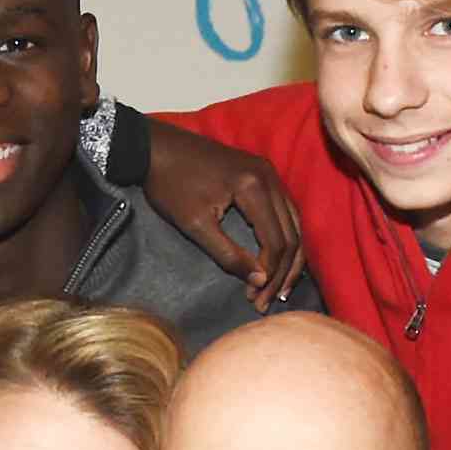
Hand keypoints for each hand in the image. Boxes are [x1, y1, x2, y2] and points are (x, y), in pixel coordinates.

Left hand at [144, 119, 303, 309]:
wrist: (157, 147)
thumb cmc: (171, 185)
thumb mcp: (196, 225)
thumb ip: (228, 254)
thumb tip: (259, 281)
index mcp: (254, 187)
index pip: (277, 240)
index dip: (269, 274)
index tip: (254, 298)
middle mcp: (270, 177)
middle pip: (292, 234)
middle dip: (282, 272)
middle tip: (267, 302)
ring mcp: (269, 172)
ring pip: (293, 223)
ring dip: (288, 258)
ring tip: (278, 288)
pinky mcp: (262, 173)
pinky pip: (285, 211)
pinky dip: (284, 237)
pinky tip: (277, 259)